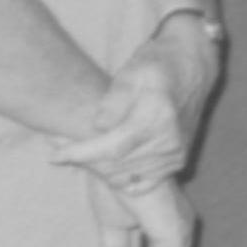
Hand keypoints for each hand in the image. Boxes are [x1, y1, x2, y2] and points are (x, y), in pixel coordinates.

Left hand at [49, 23, 217, 193]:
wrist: (193, 65)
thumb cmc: (156, 64)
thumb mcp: (131, 72)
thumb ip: (113, 101)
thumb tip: (98, 128)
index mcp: (157, 118)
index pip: (112, 149)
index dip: (80, 154)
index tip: (53, 156)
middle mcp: (170, 141)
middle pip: (116, 166)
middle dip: (85, 161)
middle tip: (60, 148)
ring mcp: (176, 153)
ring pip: (126, 176)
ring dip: (100, 170)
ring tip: (81, 153)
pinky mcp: (177, 161)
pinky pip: (142, 182)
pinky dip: (121, 178)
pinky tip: (106, 165)